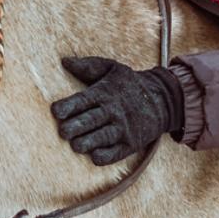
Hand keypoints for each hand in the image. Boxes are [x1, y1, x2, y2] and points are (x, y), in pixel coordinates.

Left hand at [51, 56, 184, 165]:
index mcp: (104, 93)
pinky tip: (94, 155)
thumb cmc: (129, 84)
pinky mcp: (131, 144)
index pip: (83, 100)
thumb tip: (64, 61)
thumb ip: (88, 66)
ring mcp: (123, 128)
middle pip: (90, 121)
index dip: (68, 106)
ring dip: (86, 143)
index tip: (56, 111)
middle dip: (74, 127)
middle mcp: (113, 111)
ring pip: (101, 138)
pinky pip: (115, 154)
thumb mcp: (112, 68)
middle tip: (63, 131)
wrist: (163, 100)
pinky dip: (104, 156)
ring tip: (75, 145)